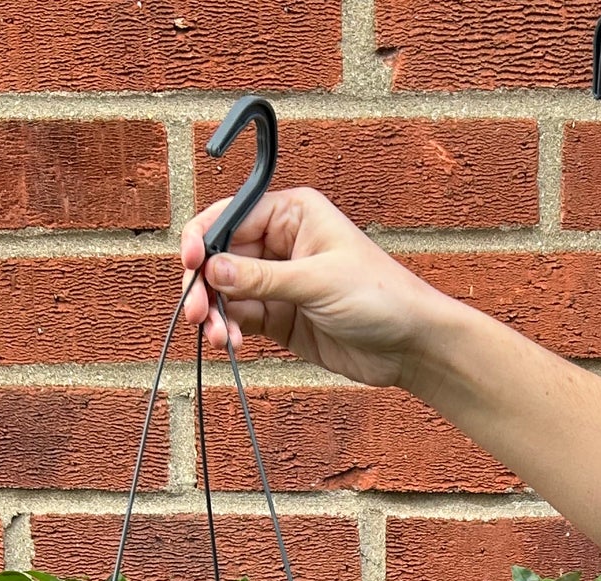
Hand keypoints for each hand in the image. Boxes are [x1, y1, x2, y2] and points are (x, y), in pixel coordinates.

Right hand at [179, 188, 448, 388]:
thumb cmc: (379, 296)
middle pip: (220, 256)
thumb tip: (212, 270)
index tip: (190, 265)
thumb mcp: (318, 282)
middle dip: (204, 284)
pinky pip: (241, 319)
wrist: (410, 344)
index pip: (230, 217)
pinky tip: (231, 343)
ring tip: (219, 337)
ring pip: (227, 292)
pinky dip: (230, 331)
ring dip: (215, 314)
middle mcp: (280, 244)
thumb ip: (262, 278)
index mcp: (291, 214)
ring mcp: (278, 282)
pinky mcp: (280, 318)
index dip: (203, 239)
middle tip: (196, 313)